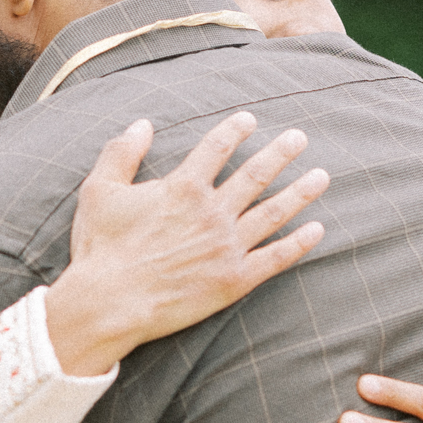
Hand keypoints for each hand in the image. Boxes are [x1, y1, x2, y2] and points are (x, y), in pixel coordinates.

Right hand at [45, 113, 329, 376]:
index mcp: (183, 186)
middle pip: (256, 174)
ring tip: (322, 176)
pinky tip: (317, 230)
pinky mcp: (235, 279)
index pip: (217, 148)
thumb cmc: (101, 248)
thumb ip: (122, 152)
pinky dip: (298, 244)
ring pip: (274, 212)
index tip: (250, 120)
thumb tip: (142, 124)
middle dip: (281, 153)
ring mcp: (227, 246)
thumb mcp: (100, 190)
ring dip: (300, 192)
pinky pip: (275, 258)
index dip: (235, 130)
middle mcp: (213, 211)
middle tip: (300, 138)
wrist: (110, 302)